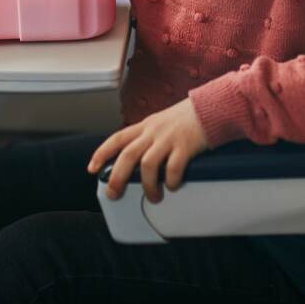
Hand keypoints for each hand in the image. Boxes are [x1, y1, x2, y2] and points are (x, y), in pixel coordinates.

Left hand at [88, 98, 209, 202]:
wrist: (213, 106)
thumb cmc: (189, 117)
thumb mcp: (163, 122)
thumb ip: (149, 136)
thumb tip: (138, 160)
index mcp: (146, 125)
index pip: (117, 138)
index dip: (101, 153)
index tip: (92, 169)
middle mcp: (154, 131)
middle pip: (127, 155)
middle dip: (117, 178)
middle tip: (114, 194)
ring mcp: (169, 138)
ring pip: (147, 165)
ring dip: (147, 186)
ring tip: (153, 197)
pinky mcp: (185, 146)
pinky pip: (173, 168)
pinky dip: (170, 181)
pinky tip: (173, 186)